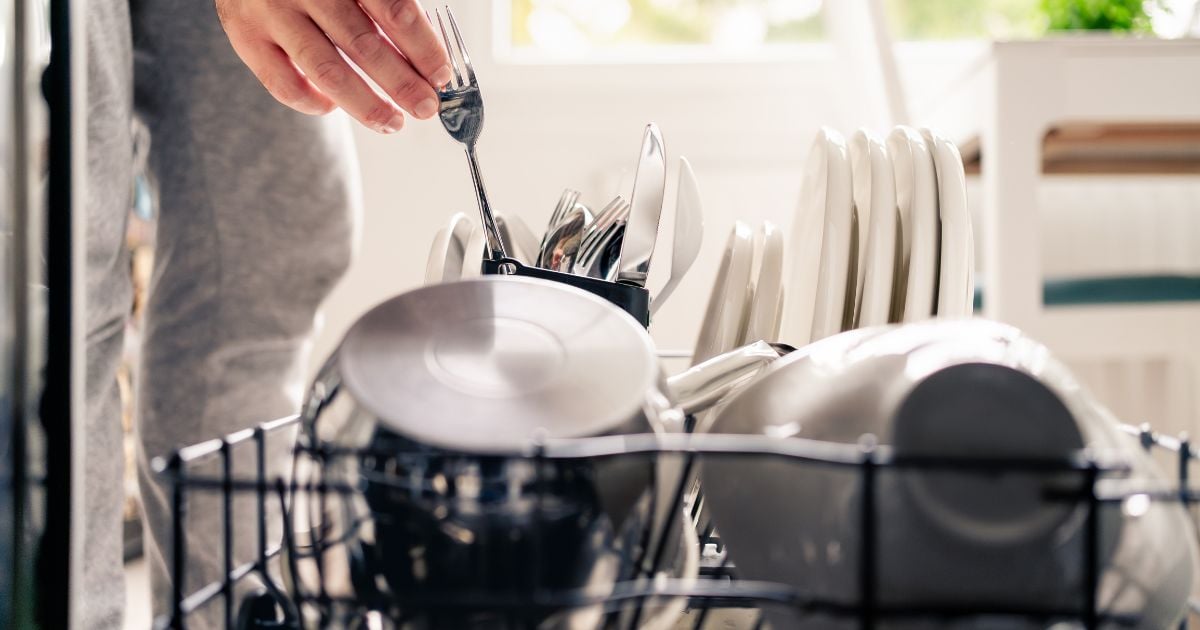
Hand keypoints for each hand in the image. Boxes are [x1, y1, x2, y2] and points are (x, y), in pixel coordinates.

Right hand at [215, 0, 451, 132]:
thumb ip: (383, 5)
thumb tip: (427, 54)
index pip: (393, 9)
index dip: (422, 46)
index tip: (440, 75)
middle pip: (363, 43)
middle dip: (402, 83)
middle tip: (426, 107)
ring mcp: (272, 12)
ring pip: (326, 70)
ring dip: (366, 103)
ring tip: (391, 122)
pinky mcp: (245, 35)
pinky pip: (283, 83)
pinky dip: (313, 102)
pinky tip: (335, 107)